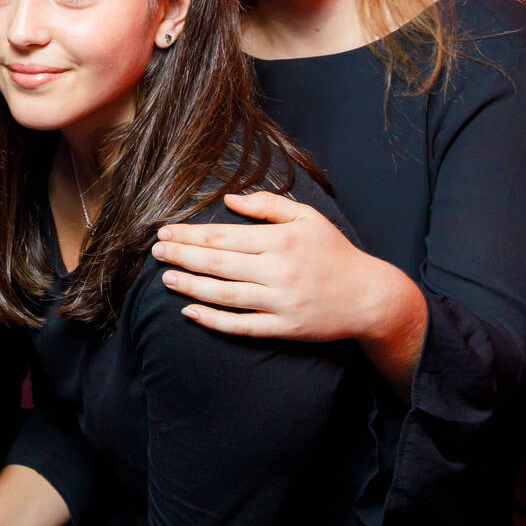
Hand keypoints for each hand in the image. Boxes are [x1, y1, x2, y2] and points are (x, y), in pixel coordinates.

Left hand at [153, 191, 412, 343]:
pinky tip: (190, 312)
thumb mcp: (308, 218)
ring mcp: (280, 301)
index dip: (190, 234)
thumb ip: (268, 205)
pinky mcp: (283, 327)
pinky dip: (213, 320)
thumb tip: (229, 198)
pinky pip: (241, 325)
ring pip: (224, 294)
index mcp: (281, 240)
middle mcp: (277, 270)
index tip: (165, 231)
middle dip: (182, 256)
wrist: (369, 297)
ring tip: (166, 278)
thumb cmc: (335, 253)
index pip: (224, 236)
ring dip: (190, 286)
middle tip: (156, 251)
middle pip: (218, 263)